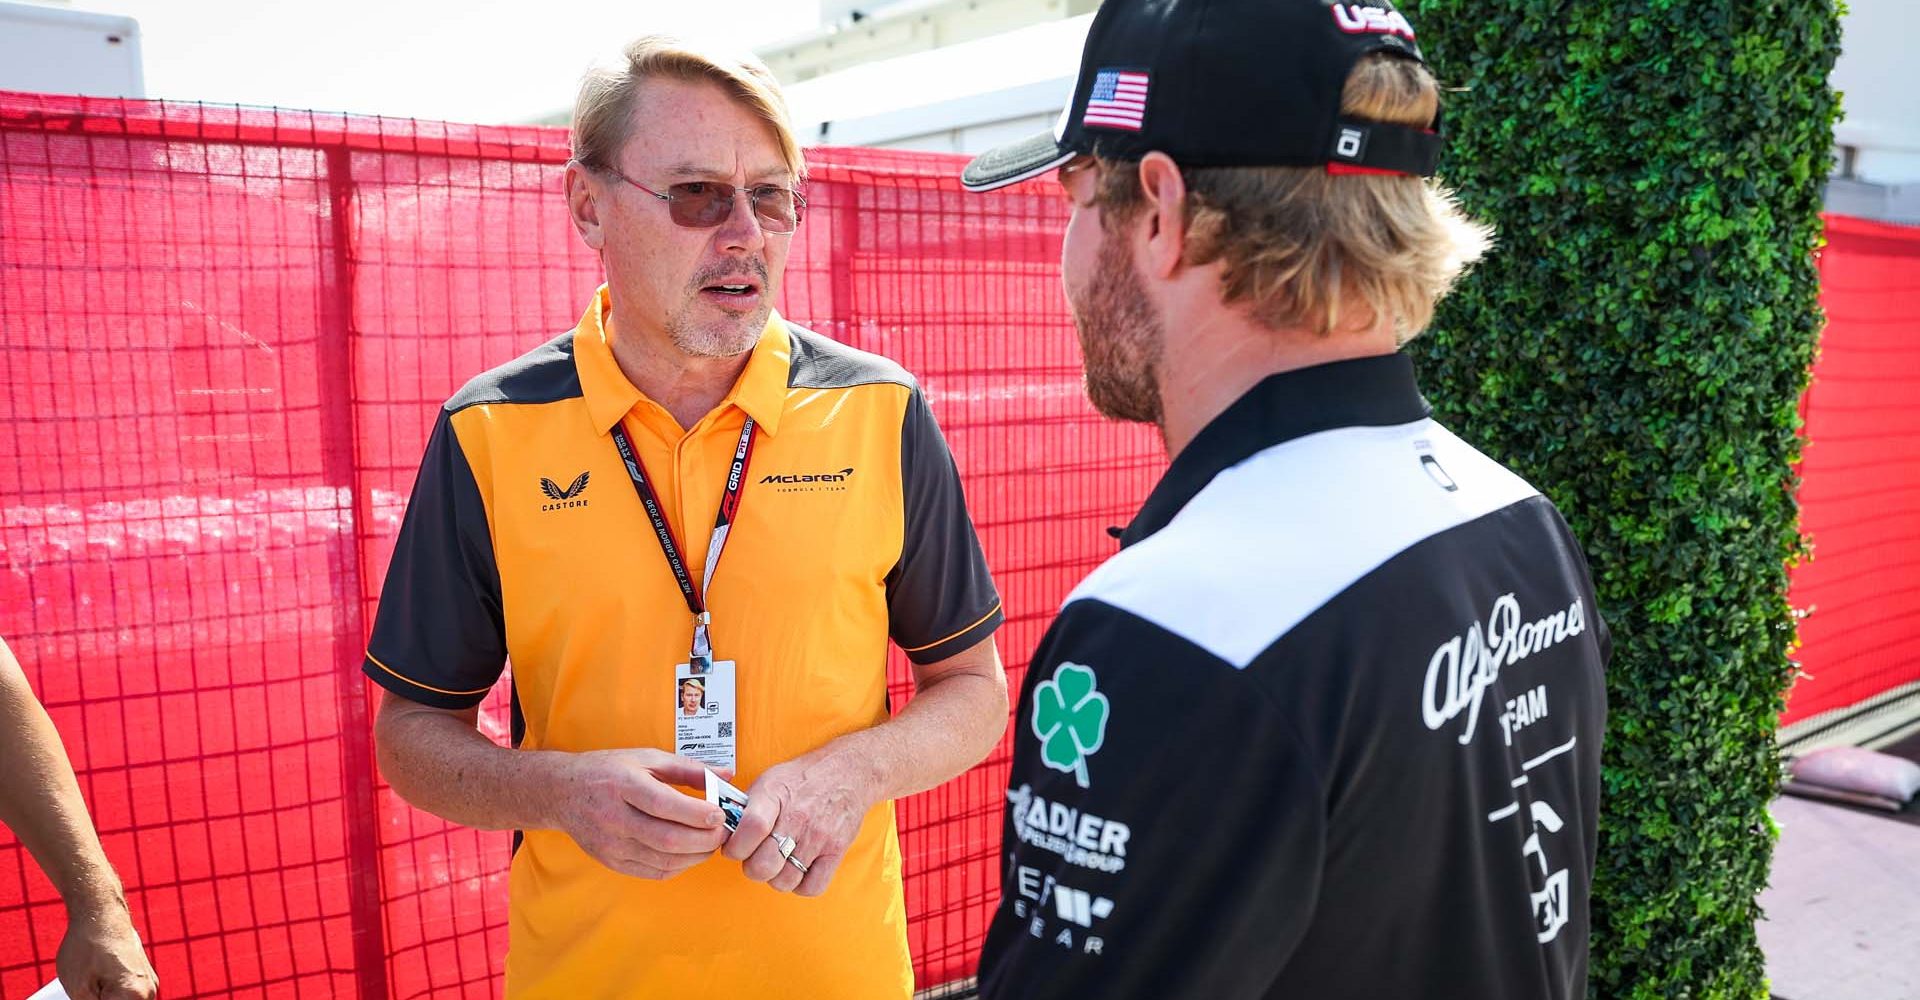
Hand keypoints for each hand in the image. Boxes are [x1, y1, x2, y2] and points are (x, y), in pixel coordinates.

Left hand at [57, 899, 156, 999]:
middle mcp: (150, 992)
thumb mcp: (78, 991)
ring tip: (89, 990)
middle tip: (87, 993)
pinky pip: (131, 998)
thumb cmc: (87, 948)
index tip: (87, 997)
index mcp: (135, 997)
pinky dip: (115, 999)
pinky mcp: (144, 978)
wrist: (101, 912)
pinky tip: (98, 993)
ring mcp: (150, 984)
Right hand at [552, 749, 728, 879]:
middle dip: (703, 839)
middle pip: (666, 838)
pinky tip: (690, 853)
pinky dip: (679, 866)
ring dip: (696, 856)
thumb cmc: (609, 771)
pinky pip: (652, 872)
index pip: (663, 805)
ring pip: (662, 860)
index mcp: (622, 784)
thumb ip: (689, 768)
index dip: (696, 814)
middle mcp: (613, 816)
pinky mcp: (611, 861)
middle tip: (724, 832)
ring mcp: (610, 844)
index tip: (720, 814)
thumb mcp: (646, 758)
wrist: (562, 792)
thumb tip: (727, 775)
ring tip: (711, 842)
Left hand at [723, 751, 876, 896]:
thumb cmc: (802, 778)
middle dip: (752, 867)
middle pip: (764, 865)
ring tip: (778, 863)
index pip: (751, 829)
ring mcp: (819, 836)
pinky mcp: (836, 850)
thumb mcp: (769, 780)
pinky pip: (812, 887)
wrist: (847, 772)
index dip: (735, 847)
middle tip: (755, 858)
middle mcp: (798, 817)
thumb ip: (746, 807)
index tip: (733, 849)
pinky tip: (797, 870)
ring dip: (776, 878)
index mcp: (775, 795)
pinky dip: (801, 886)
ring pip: (785, 880)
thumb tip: (724, 833)